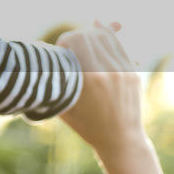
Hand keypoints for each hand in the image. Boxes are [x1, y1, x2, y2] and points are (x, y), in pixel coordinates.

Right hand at [56, 20, 145, 157]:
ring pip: (109, 38)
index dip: (64, 41)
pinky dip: (111, 40)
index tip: (60, 50)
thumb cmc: (86, 125)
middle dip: (79, 35)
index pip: (75, 39)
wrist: (121, 141)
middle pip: (92, 35)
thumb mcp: (64, 104)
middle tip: (72, 44)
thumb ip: (55, 79)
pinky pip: (121, 48)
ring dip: (96, 33)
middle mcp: (108, 71)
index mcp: (89, 77)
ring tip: (88, 32)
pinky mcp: (133, 73)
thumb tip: (40, 59)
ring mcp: (124, 71)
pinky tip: (104, 33)